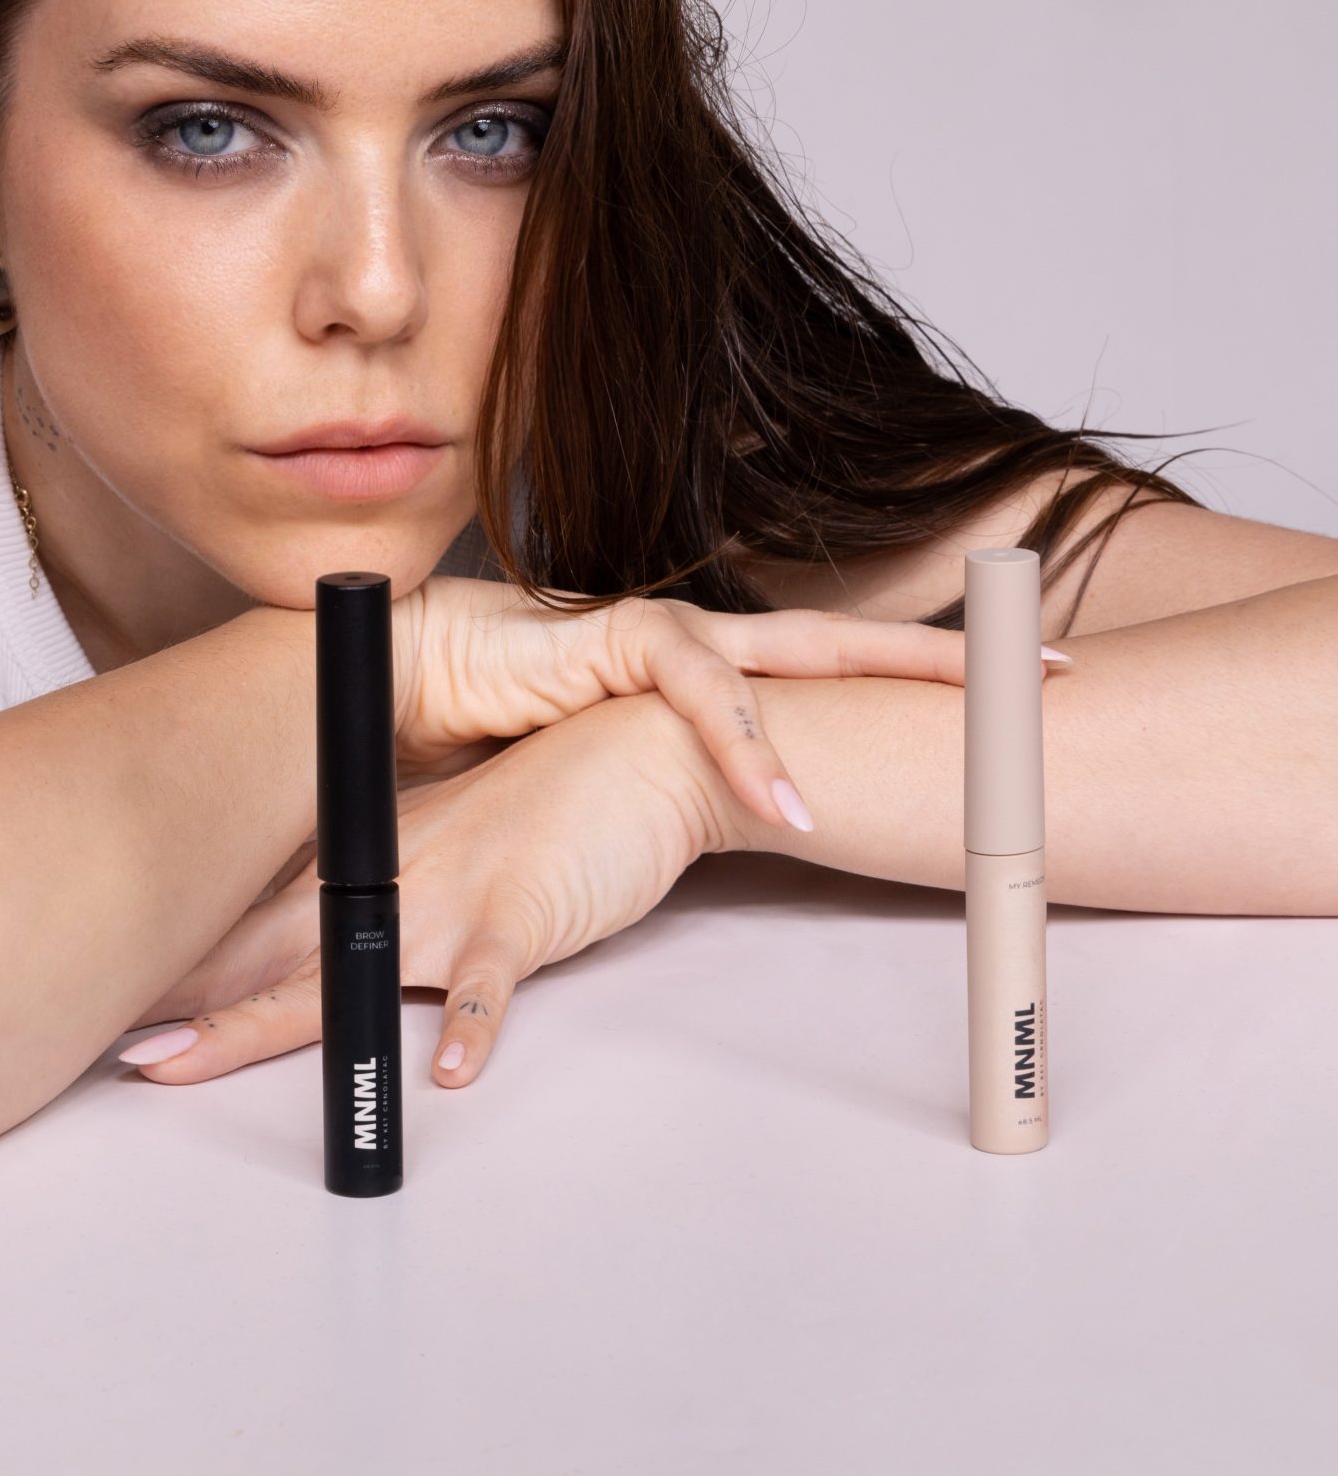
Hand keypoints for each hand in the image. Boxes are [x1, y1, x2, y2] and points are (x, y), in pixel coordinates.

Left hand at [118, 689, 717, 1088]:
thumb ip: (395, 877)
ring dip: (268, 1018)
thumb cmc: (554, 798)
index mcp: (373, 855)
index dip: (189, 960)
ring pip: (344, 967)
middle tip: (104, 1040)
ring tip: (192, 1060)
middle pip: (268, 950)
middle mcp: (393, 877)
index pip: (259, 915)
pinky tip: (448, 1072)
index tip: (117, 994)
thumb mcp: (457, 831)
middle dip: (186, 1000)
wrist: (641, 751)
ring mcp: (452, 894)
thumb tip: (333, 932)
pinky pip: (490, 982)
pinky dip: (472, 1027)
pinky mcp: (523, 914)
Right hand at [391, 575, 1019, 835]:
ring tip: (956, 754)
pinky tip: (787, 804)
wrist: (423, 675)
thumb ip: (707, 792)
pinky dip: (748, 752)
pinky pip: (702, 695)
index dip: (937, 678)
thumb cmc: (523, 724)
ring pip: (804, 654)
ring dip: (882, 694)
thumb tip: (777, 838)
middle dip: (958, 655)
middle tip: (1053, 670)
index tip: (1027, 690)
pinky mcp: (625, 641)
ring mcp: (679, 636)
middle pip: (862, 640)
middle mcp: (719, 643)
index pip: (853, 669)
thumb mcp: (645, 771)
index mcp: (731, 672)